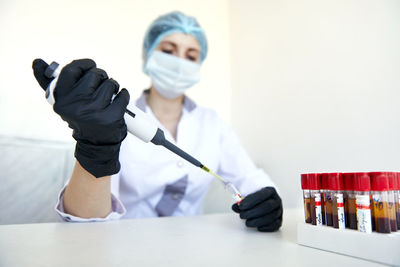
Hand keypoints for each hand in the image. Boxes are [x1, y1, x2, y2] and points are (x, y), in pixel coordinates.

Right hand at [32, 58, 129, 177]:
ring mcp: (94, 113)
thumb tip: (36, 61)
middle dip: (101, 76)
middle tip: (101, 85)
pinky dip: (123, 95)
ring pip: (110, 83)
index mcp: (62, 101)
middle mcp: (76, 106)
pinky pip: (122, 95)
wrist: (95, 145)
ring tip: (109, 96)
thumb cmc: (80, 117)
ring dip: (113, 86)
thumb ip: (50, 83)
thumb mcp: (64, 103)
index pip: (70, 70)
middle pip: (94, 74)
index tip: (90, 65)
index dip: (83, 64)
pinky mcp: (111, 118)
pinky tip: (118, 100)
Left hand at [232, 187, 282, 231]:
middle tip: (242, 215)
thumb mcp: (249, 195)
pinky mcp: (279, 219)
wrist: (264, 199)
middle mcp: (276, 200)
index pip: (261, 195)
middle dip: (253, 212)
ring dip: (258, 221)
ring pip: (271, 216)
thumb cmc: (256, 197)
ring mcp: (279, 210)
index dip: (251, 201)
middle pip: (267, 206)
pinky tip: (258, 227)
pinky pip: (276, 224)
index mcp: (270, 190)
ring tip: (247, 222)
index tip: (241, 206)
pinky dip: (267, 227)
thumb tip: (236, 207)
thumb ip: (242, 201)